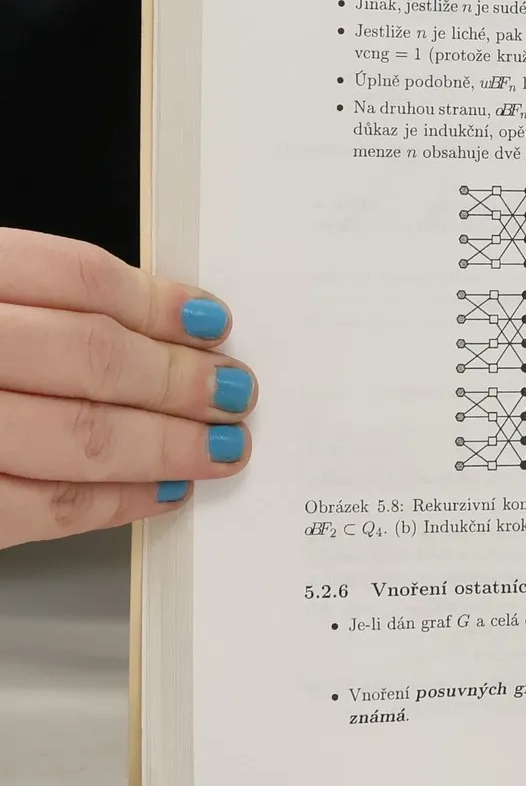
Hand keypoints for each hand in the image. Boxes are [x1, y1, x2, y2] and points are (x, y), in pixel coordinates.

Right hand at [0, 229, 253, 549]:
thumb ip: (29, 304)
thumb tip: (152, 322)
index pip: (74, 277)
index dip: (157, 302)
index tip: (212, 322)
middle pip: (87, 355)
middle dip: (178, 380)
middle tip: (235, 392)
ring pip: (75, 436)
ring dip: (165, 445)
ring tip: (219, 447)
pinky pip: (36, 508)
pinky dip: (110, 504)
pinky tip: (156, 495)